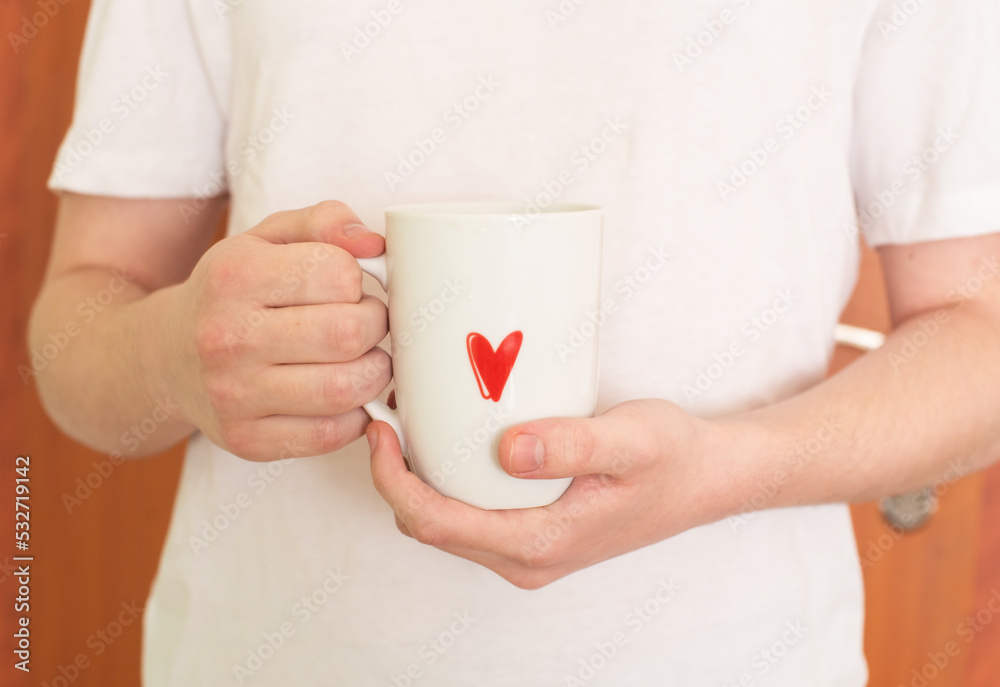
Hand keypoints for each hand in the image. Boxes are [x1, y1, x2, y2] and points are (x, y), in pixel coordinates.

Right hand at [156, 201, 390, 460]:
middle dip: (375, 325)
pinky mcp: (246, 439)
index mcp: (236, 276)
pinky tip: (344, 394)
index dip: (359, 280)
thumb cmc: (232, 293)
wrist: (165, 357)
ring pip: (346, 389)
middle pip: (348, 334)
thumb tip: (374, 243)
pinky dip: (356, 415)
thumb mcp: (266, 239)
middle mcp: (228, 337)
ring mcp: (235, 395)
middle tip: (366, 323)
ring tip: (363, 358)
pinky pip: (330, 435)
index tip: (350, 287)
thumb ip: (323, 222)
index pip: (338, 274)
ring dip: (374, 372)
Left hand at [367, 399, 742, 587]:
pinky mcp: (535, 533)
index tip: (380, 432)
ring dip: (418, 482)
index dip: (392, 481)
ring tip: (413, 425)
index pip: (437, 524)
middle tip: (388, 420)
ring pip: (448, 525)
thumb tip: (508, 449)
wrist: (707, 478)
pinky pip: (471, 516)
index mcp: (540, 543)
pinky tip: (451, 443)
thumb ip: (572, 445)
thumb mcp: (631, 441)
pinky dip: (447, 484)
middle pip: (431, 528)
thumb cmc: (673, 458)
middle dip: (394, 480)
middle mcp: (527, 558)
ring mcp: (530, 550)